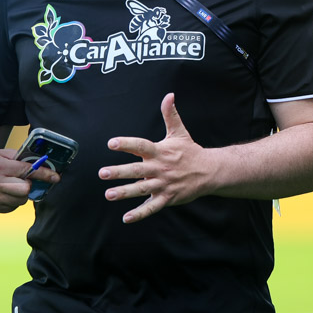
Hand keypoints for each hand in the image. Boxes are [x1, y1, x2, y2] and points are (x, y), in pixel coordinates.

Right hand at [0, 148, 59, 214]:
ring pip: (20, 202)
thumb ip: (18, 158)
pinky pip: (9, 208)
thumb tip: (39, 163)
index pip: (28, 172)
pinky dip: (9, 202)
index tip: (56, 177)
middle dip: (27, 186)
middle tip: (21, 181)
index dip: (44, 174)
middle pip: (26, 190)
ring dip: (19, 195)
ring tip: (7, 186)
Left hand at [99, 93, 211, 223]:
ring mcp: (163, 184)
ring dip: (124, 192)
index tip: (111, 143)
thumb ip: (170, 114)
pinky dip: (140, 213)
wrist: (209, 172)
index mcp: (160, 151)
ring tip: (109, 194)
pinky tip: (126, 218)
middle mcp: (160, 168)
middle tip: (102, 173)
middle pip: (137, 170)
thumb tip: (169, 95)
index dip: (127, 144)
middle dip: (119, 172)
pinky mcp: (167, 198)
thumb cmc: (190, 151)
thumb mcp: (180, 132)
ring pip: (141, 190)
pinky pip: (152, 207)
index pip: (141, 146)